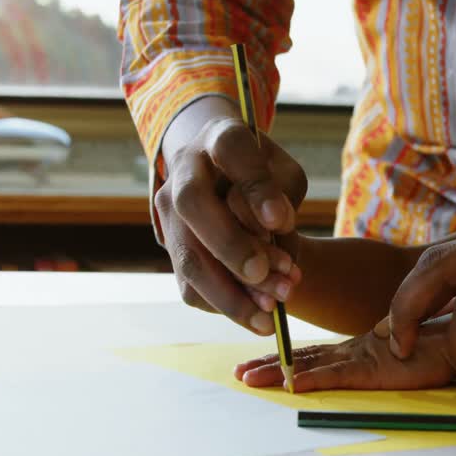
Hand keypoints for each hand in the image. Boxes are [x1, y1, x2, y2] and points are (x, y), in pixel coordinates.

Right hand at [154, 97, 308, 333]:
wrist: (222, 178)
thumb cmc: (264, 176)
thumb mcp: (285, 173)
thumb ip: (284, 193)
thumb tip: (275, 227)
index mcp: (219, 139)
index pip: (232, 150)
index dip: (256, 187)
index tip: (282, 220)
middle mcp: (184, 172)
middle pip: (193, 205)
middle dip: (231, 246)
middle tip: (269, 276)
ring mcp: (170, 213)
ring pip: (188, 256)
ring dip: (231, 292)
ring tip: (272, 313)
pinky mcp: (171, 250)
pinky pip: (190, 286)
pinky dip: (225, 306)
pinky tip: (258, 317)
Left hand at [234, 327, 455, 392]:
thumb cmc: (438, 346)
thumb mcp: (402, 352)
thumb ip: (385, 351)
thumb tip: (379, 345)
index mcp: (359, 348)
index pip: (313, 353)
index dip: (282, 357)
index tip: (254, 363)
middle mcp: (354, 350)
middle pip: (302, 357)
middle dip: (267, 364)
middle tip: (237, 374)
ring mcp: (362, 357)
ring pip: (310, 365)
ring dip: (276, 372)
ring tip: (248, 379)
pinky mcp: (374, 368)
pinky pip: (337, 375)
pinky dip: (312, 379)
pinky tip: (291, 384)